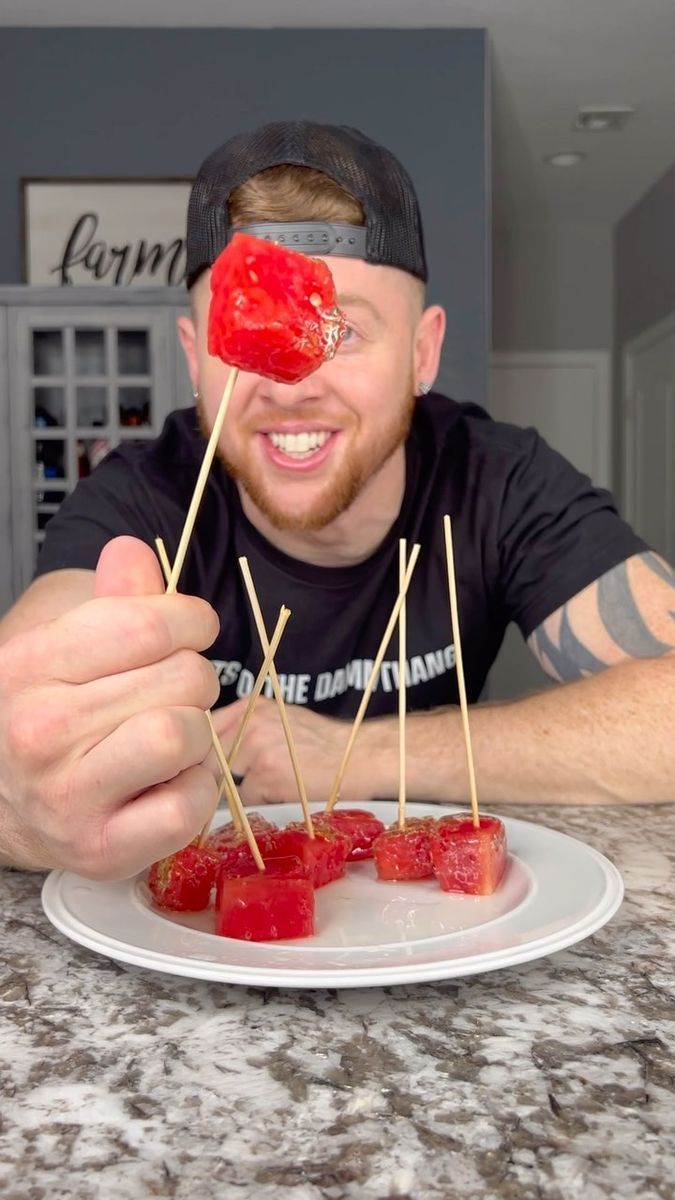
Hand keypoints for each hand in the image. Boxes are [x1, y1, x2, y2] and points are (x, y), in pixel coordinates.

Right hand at [0, 536, 220, 877]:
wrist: (6, 803)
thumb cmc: (52, 712)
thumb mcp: (69, 645)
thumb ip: (112, 601)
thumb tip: (130, 550)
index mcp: (31, 665)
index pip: (148, 623)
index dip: (192, 619)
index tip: (194, 628)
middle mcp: (41, 730)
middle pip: (181, 678)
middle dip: (195, 679)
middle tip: (175, 693)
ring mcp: (69, 796)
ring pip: (185, 735)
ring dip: (198, 734)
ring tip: (170, 738)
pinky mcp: (103, 849)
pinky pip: (190, 805)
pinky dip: (196, 789)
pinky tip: (168, 782)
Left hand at [211, 696, 398, 807]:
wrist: (360, 755)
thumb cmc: (323, 743)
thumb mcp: (280, 720)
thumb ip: (244, 729)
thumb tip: (208, 753)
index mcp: (250, 706)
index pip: (203, 730)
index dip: (198, 755)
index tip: (200, 770)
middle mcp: (250, 721)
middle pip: (206, 757)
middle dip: (208, 777)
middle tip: (217, 791)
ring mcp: (258, 747)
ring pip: (222, 780)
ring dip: (233, 792)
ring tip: (260, 791)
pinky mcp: (268, 775)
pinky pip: (245, 799)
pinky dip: (256, 804)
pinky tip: (279, 796)